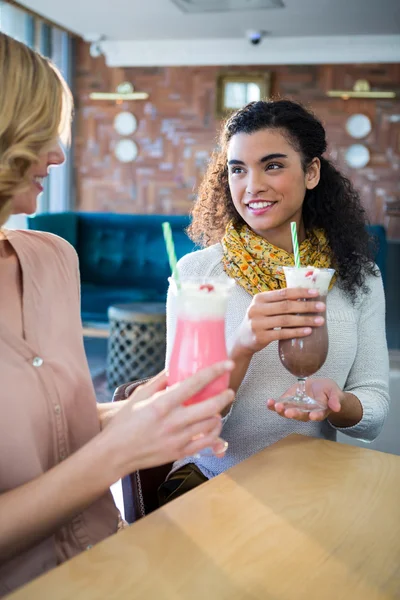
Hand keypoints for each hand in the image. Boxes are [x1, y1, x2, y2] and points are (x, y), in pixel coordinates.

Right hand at [100, 361, 234, 476]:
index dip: (214, 371)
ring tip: (217, 408)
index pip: (195, 383)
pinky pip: (205, 442)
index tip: (227, 364)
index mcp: (162, 404)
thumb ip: (158, 381)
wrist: (115, 453)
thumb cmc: (125, 423)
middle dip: (225, 396)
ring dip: (218, 414)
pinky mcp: (179, 452)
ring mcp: (178, 439)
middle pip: (210, 406)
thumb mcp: (139, 395)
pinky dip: (213, 433)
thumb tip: (173, 368)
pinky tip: (211, 426)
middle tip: (229, 391)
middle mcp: (173, 421)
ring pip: (211, 425)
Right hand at [233, 287, 325, 356]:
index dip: (301, 292)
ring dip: (305, 320)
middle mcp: (256, 309)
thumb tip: (305, 295)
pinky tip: (308, 331)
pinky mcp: (260, 337)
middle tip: (322, 307)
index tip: (316, 293)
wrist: (242, 340)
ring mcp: (257, 323)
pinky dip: (296, 332)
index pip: (283, 292)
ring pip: (286, 320)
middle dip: (306, 306)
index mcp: (259, 298)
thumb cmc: (259, 321)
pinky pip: (282, 333)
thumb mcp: (263, 308)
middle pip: (286, 306)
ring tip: (319, 321)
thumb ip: (278, 301)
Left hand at [267, 378, 342, 421]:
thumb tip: (337, 407)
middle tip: (289, 412)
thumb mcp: (334, 392)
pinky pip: (281, 405)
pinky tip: (269, 403)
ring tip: (276, 406)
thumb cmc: (329, 392)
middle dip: (294, 414)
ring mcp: (297, 408)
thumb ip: (335, 399)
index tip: (313, 416)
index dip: (316, 415)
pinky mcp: (290, 402)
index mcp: (320, 411)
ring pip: (289, 412)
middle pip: (301, 415)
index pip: (318, 415)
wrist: (320, 387)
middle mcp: (307, 412)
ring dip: (282, 410)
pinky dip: (274, 405)